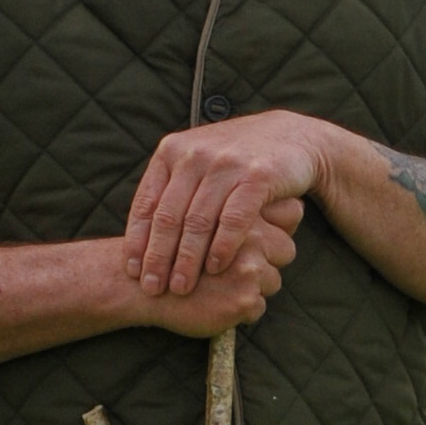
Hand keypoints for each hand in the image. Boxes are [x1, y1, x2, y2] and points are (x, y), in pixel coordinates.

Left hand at [125, 112, 327, 295]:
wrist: (293, 136)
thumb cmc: (238, 159)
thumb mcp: (198, 162)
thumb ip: (171, 188)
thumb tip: (140, 234)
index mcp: (172, 151)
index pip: (146, 203)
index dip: (137, 241)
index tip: (132, 272)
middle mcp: (195, 154)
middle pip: (168, 216)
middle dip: (158, 258)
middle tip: (152, 288)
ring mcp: (226, 164)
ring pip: (198, 221)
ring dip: (187, 260)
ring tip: (181, 287)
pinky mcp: (257, 176)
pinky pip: (234, 219)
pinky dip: (222, 247)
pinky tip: (216, 269)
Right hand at [129, 209, 298, 335]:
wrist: (137, 284)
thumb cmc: (173, 249)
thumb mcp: (201, 216)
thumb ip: (242, 209)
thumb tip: (294, 208)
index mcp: (242, 210)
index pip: (291, 213)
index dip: (278, 226)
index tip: (257, 237)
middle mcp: (251, 236)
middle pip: (286, 249)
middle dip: (267, 261)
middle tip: (231, 268)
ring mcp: (249, 268)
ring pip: (274, 281)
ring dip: (252, 288)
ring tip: (218, 287)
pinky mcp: (243, 299)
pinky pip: (258, 308)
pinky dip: (240, 312)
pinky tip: (215, 305)